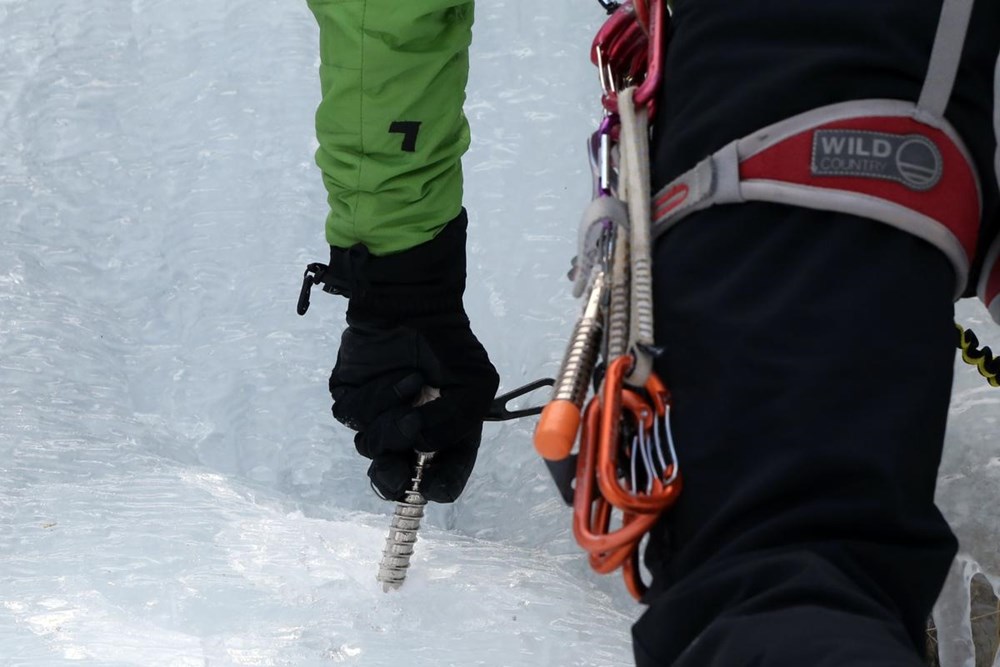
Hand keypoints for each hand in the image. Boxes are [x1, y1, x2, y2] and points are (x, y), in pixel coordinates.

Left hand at [319, 210, 498, 501]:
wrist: (412, 305)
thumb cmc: (449, 346)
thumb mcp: (474, 385)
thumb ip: (455, 424)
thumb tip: (419, 443)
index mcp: (443, 438)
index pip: (441, 478)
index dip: (437, 487)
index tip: (432, 487)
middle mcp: (408, 435)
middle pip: (394, 478)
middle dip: (395, 478)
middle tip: (399, 470)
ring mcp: (377, 420)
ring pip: (372, 446)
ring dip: (392, 420)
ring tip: (413, 384)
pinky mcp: (351, 401)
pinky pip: (354, 416)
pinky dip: (376, 397)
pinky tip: (396, 377)